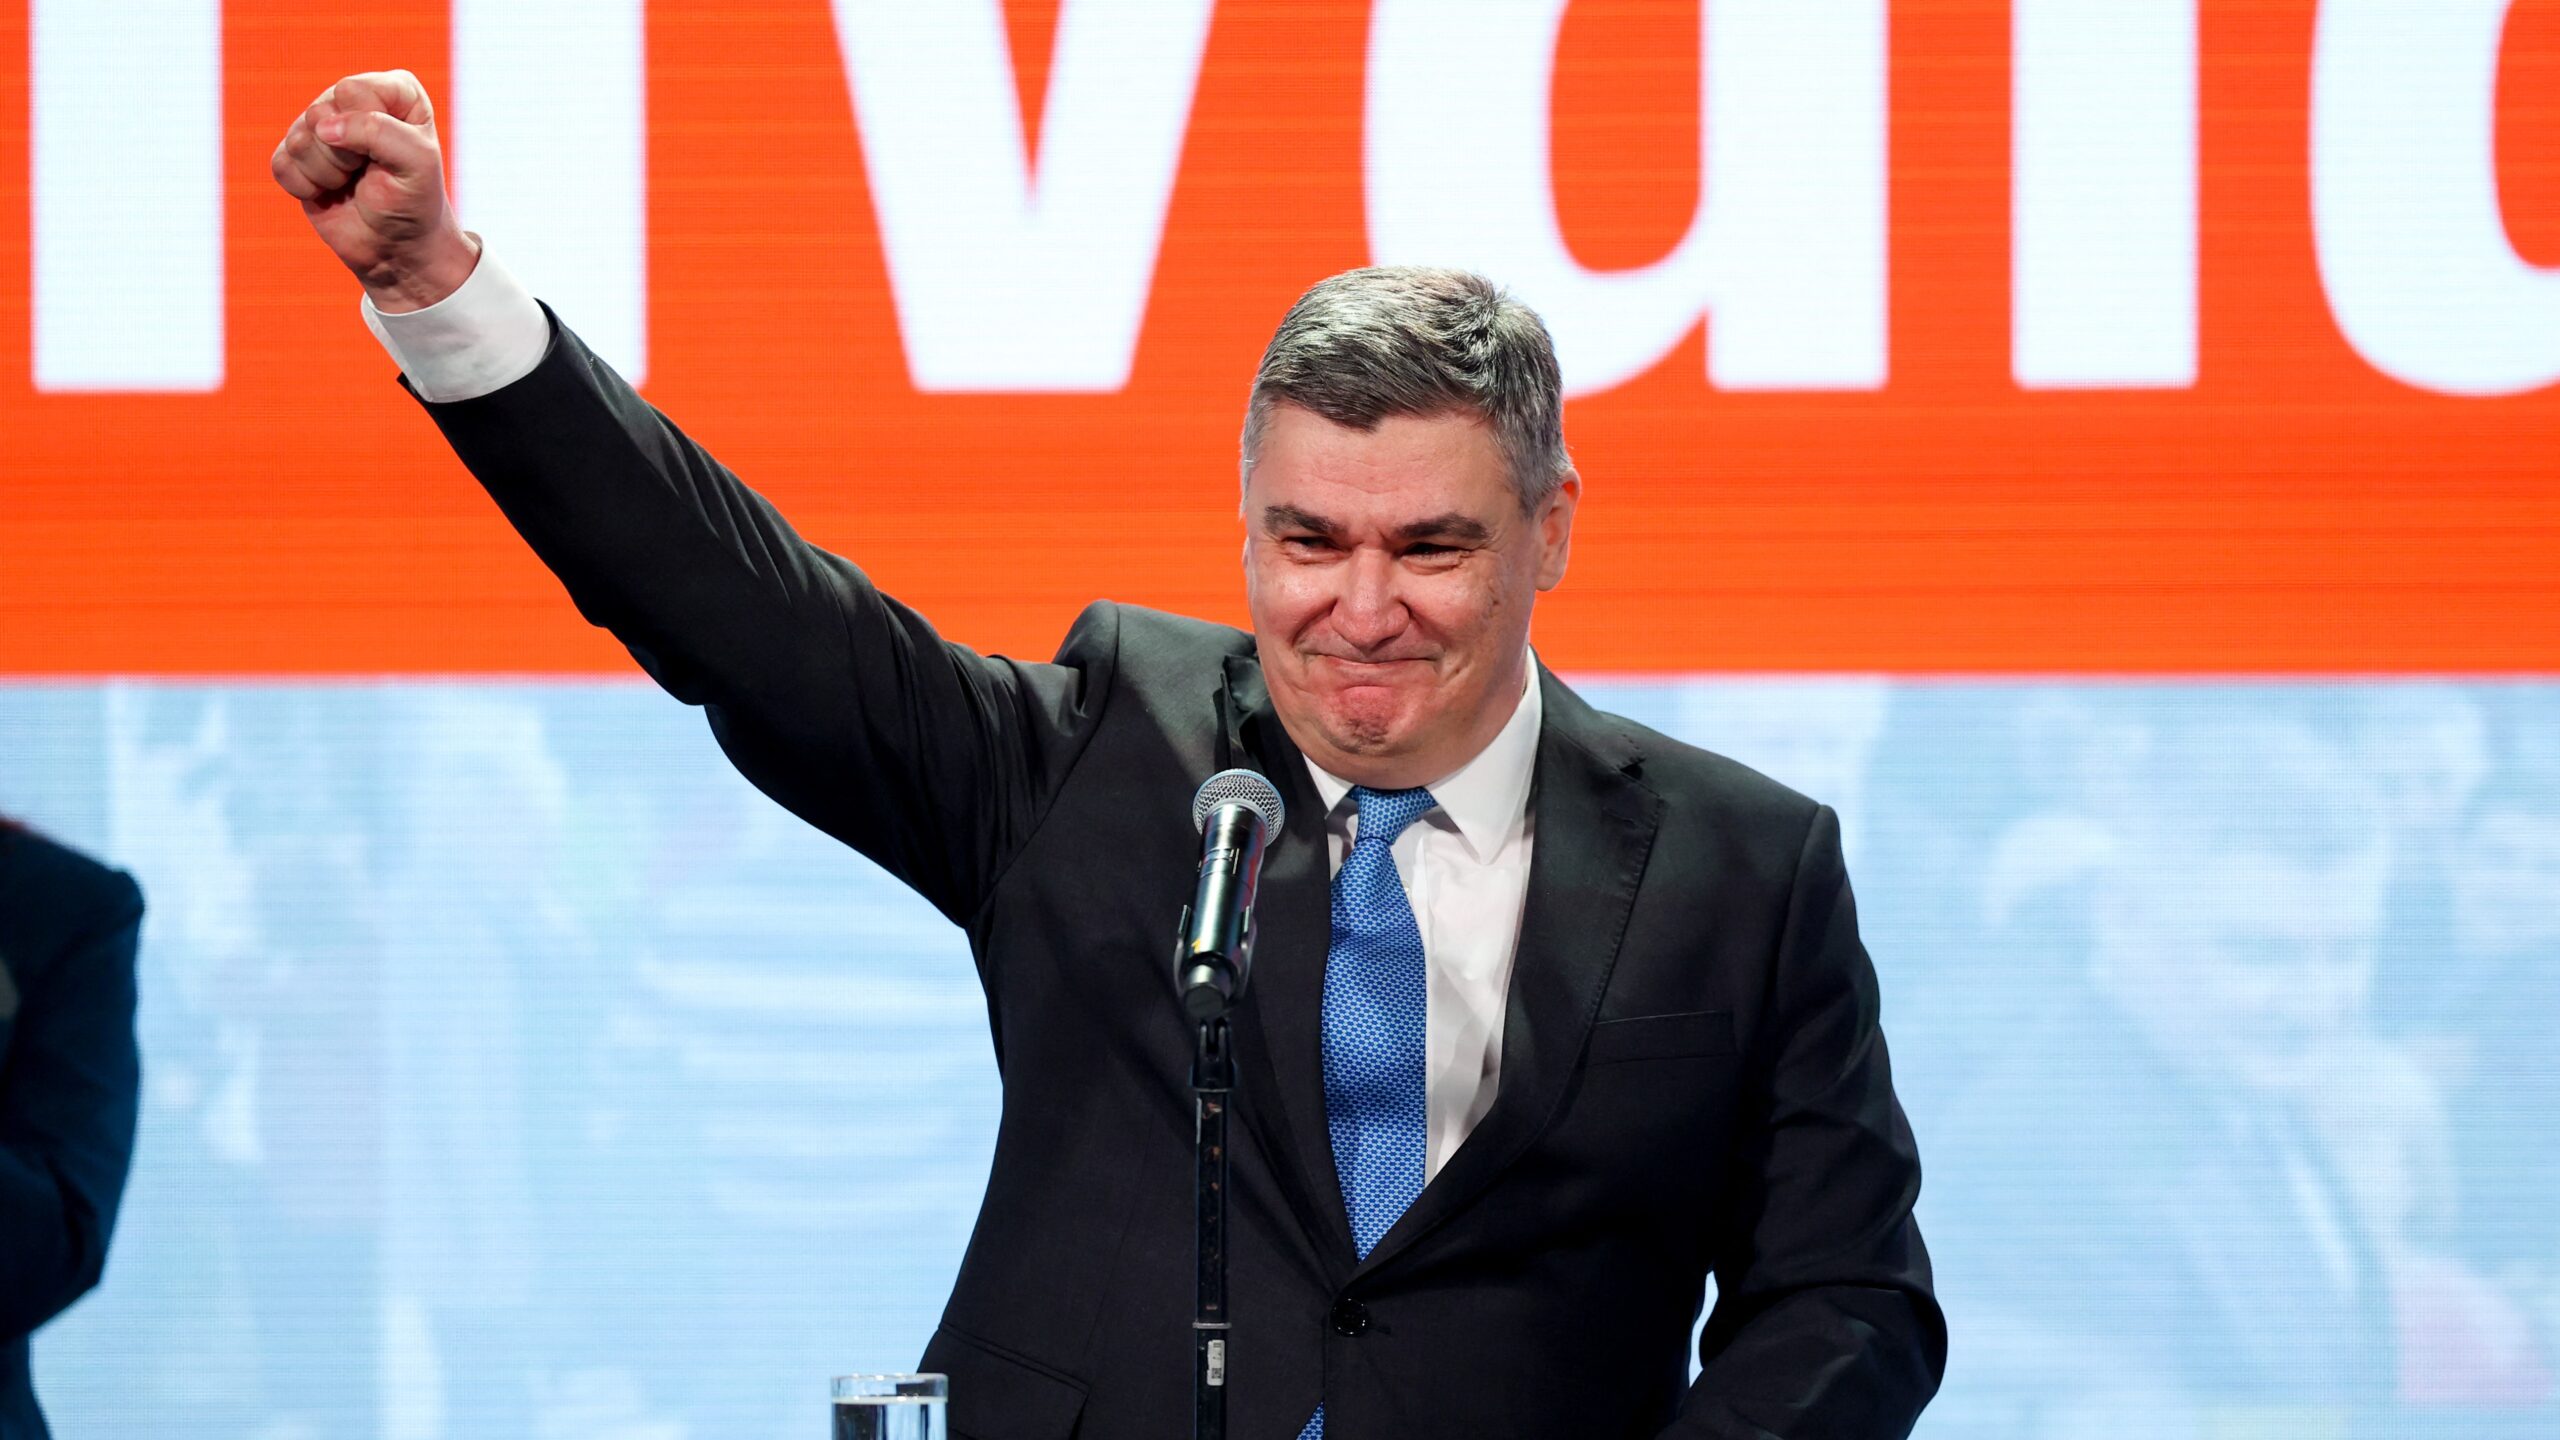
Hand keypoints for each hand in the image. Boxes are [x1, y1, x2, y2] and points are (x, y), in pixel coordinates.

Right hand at [269, 70, 478, 312]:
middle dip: (345, 156)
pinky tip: (330, 192)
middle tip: (369, 173)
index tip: (391, 157)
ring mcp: (321, 126)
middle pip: (319, 114)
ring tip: (352, 183)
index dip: (367, 131)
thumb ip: (378, 132)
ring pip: (298, 141)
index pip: (353, 91)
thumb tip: (322, 127)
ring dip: (328, 175)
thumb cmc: (414, 202)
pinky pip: (281, 165)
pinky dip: (307, 188)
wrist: (397, 248)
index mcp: (393, 91)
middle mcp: (354, 99)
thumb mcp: (417, 164)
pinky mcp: (296, 155)